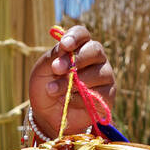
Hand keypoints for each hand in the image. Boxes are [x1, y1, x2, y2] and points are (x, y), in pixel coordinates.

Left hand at [28, 25, 114, 141]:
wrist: (48, 115)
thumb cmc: (45, 88)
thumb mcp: (42, 71)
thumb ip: (52, 57)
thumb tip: (65, 51)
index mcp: (78, 47)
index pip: (82, 34)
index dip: (75, 37)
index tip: (64, 45)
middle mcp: (95, 59)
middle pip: (95, 50)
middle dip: (75, 60)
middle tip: (56, 69)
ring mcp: (104, 76)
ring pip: (97, 73)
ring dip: (72, 83)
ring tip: (52, 91)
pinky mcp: (107, 96)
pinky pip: (98, 94)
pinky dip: (79, 98)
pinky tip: (66, 101)